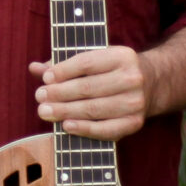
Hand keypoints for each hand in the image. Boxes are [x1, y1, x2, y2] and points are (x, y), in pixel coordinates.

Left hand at [32, 47, 149, 140]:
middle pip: (88, 87)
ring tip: (45, 111)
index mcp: (121, 56)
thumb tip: (34, 68)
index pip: (86, 63)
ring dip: (66, 111)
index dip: (63, 71)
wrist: (151, 85)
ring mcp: (135, 102)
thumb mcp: (95, 58)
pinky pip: (106, 129)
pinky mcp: (134, 123)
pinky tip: (66, 125)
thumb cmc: (112, 70)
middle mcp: (132, 78)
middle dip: (60, 93)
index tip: (45, 78)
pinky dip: (85, 129)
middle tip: (39, 97)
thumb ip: (63, 64)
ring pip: (94, 109)